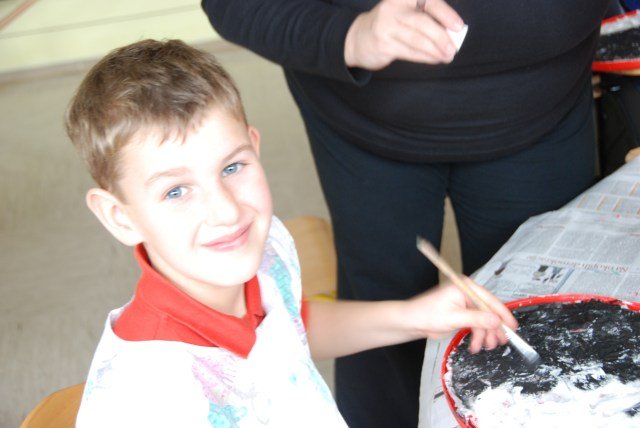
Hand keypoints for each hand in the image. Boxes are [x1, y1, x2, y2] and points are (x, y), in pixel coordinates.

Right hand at [344, 0, 464, 69]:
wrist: (358, 37)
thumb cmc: (389, 25)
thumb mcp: (404, 14)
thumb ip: (425, 18)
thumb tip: (451, 33)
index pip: (429, 2)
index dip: (446, 14)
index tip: (459, 27)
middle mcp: (393, 8)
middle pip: (423, 23)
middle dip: (442, 38)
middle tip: (453, 49)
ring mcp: (386, 26)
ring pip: (418, 40)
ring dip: (435, 51)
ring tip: (447, 56)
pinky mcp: (383, 44)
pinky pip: (410, 52)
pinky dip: (425, 57)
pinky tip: (434, 59)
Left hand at [404, 278, 517, 352]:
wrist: (412, 322)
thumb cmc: (428, 314)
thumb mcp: (454, 317)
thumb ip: (476, 319)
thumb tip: (496, 321)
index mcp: (465, 288)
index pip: (489, 299)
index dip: (502, 313)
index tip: (512, 326)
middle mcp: (468, 294)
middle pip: (488, 311)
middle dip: (493, 328)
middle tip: (499, 342)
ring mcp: (466, 305)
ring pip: (484, 321)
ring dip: (484, 335)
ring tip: (481, 347)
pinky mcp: (463, 315)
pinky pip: (476, 326)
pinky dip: (477, 336)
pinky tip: (475, 346)